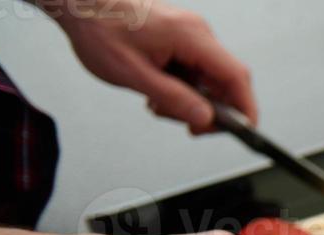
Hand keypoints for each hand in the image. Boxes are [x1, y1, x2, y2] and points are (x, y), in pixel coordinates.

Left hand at [47, 0, 254, 133]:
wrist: (78, 0)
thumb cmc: (98, 28)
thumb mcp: (133, 74)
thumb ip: (174, 99)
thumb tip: (206, 119)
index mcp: (190, 36)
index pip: (236, 76)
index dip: (245, 108)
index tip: (244, 132)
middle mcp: (197, 32)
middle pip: (225, 80)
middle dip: (210, 108)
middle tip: (185, 124)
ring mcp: (190, 33)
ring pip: (208, 77)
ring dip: (191, 98)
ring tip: (157, 103)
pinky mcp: (180, 36)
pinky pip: (195, 68)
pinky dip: (182, 86)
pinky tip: (156, 88)